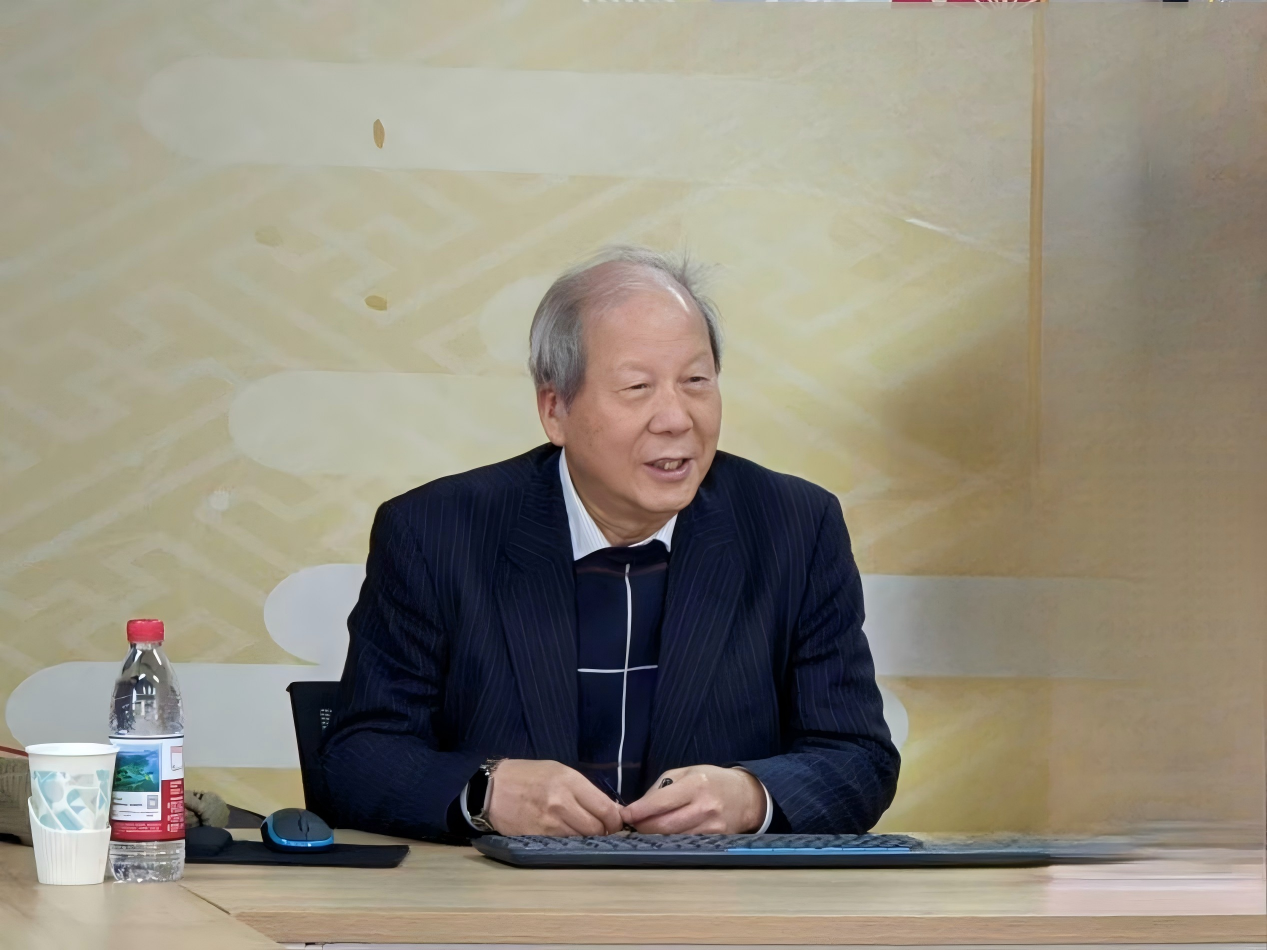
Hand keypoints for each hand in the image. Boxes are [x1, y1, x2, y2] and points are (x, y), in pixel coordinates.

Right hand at [485, 759, 623, 835]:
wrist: (492, 788)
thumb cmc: (528, 776)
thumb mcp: (559, 771)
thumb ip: (585, 790)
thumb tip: (612, 809)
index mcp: (569, 781)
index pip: (606, 808)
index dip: (615, 819)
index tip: (615, 822)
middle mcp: (561, 802)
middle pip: (597, 828)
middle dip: (603, 831)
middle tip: (601, 829)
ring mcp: (549, 823)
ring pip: (582, 839)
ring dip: (587, 838)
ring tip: (582, 831)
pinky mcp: (538, 837)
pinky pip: (564, 844)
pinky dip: (570, 843)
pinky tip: (566, 836)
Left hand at [621, 765, 765, 833]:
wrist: (746, 797)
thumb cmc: (711, 781)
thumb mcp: (686, 773)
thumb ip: (661, 788)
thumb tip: (639, 807)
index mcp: (695, 784)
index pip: (660, 802)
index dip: (638, 811)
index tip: (624, 815)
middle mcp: (704, 807)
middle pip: (664, 826)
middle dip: (642, 827)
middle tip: (631, 825)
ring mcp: (711, 827)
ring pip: (672, 839)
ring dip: (654, 837)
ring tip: (645, 830)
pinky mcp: (714, 840)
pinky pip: (684, 844)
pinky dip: (670, 842)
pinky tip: (663, 836)